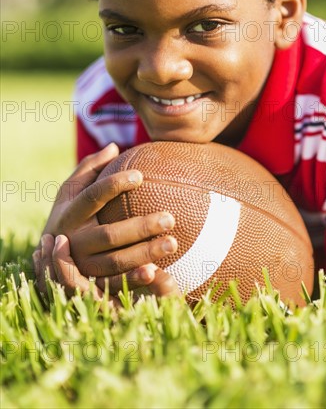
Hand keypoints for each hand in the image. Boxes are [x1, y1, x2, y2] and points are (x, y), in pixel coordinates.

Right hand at [32, 143, 180, 296]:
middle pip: (110, 235)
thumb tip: (114, 147)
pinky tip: (160, 273)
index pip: (92, 196)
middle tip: (170, 218)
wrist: (46, 258)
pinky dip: (136, 281)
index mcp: (69, 215)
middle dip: (141, 227)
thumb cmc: (69, 214)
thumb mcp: (69, 191)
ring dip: (145, 254)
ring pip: (116, 262)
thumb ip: (89, 169)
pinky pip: (116, 284)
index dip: (115, 185)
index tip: (141, 175)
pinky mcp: (91, 285)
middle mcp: (73, 242)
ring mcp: (82, 266)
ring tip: (173, 243)